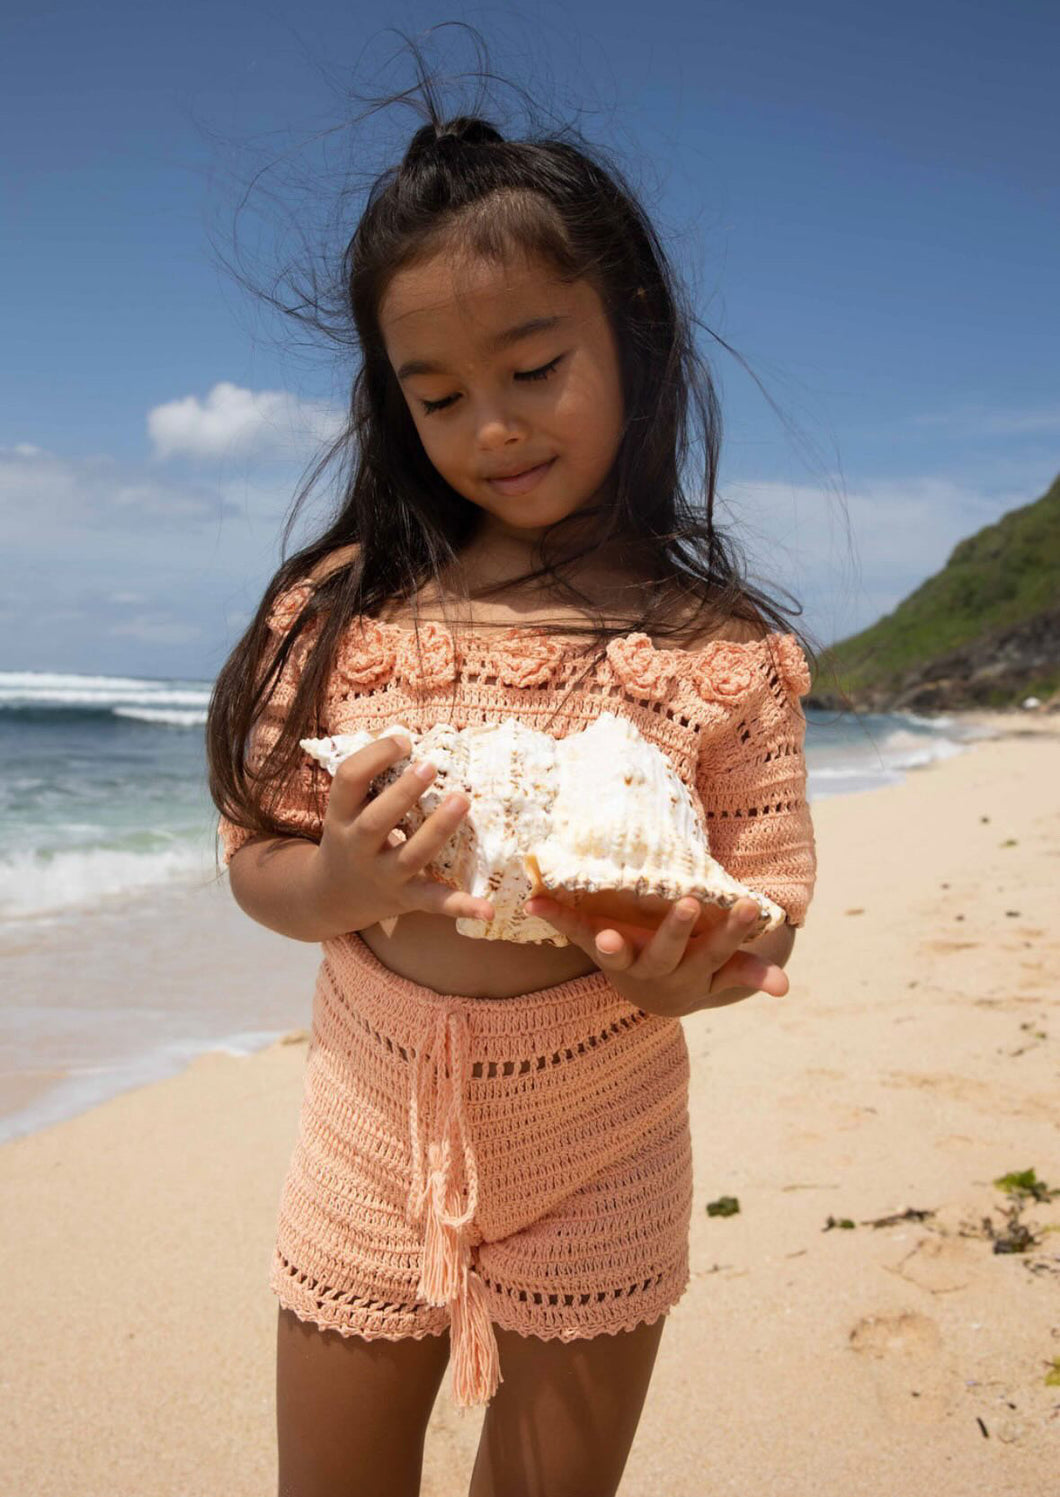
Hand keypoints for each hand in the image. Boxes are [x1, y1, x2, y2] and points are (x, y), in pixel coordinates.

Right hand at [306, 733, 495, 934]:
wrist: (331, 898)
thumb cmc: (351, 836)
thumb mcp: (346, 809)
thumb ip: (371, 780)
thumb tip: (407, 735)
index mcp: (340, 817)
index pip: (348, 780)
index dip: (374, 756)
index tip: (404, 740)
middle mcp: (357, 847)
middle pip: (378, 820)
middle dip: (403, 792)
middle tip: (431, 766)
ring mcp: (383, 875)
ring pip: (411, 855)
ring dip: (437, 829)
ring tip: (462, 800)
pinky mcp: (406, 899)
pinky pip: (435, 903)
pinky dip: (461, 906)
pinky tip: (488, 908)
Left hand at [522, 894, 789, 1018]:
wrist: (649, 996)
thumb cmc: (694, 970)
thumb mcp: (721, 973)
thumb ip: (748, 974)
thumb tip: (785, 987)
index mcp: (690, 970)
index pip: (718, 950)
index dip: (735, 931)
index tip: (751, 904)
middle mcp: (654, 968)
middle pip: (667, 951)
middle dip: (678, 929)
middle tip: (690, 904)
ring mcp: (622, 960)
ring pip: (617, 956)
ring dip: (610, 945)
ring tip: (605, 935)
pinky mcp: (593, 946)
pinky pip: (571, 933)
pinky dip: (553, 917)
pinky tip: (533, 901)